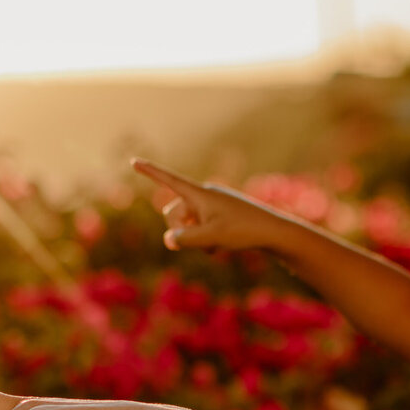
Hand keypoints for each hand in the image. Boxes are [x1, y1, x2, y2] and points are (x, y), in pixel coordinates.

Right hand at [132, 158, 289, 251]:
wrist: (275, 232)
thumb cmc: (243, 231)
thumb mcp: (211, 237)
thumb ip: (185, 239)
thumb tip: (168, 241)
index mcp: (200, 194)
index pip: (169, 180)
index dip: (150, 172)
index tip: (134, 161)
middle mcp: (205, 196)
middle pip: (173, 213)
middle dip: (178, 231)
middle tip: (198, 243)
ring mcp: (214, 206)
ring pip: (188, 224)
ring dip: (194, 239)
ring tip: (215, 247)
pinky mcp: (222, 216)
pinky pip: (201, 228)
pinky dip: (205, 240)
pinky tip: (220, 248)